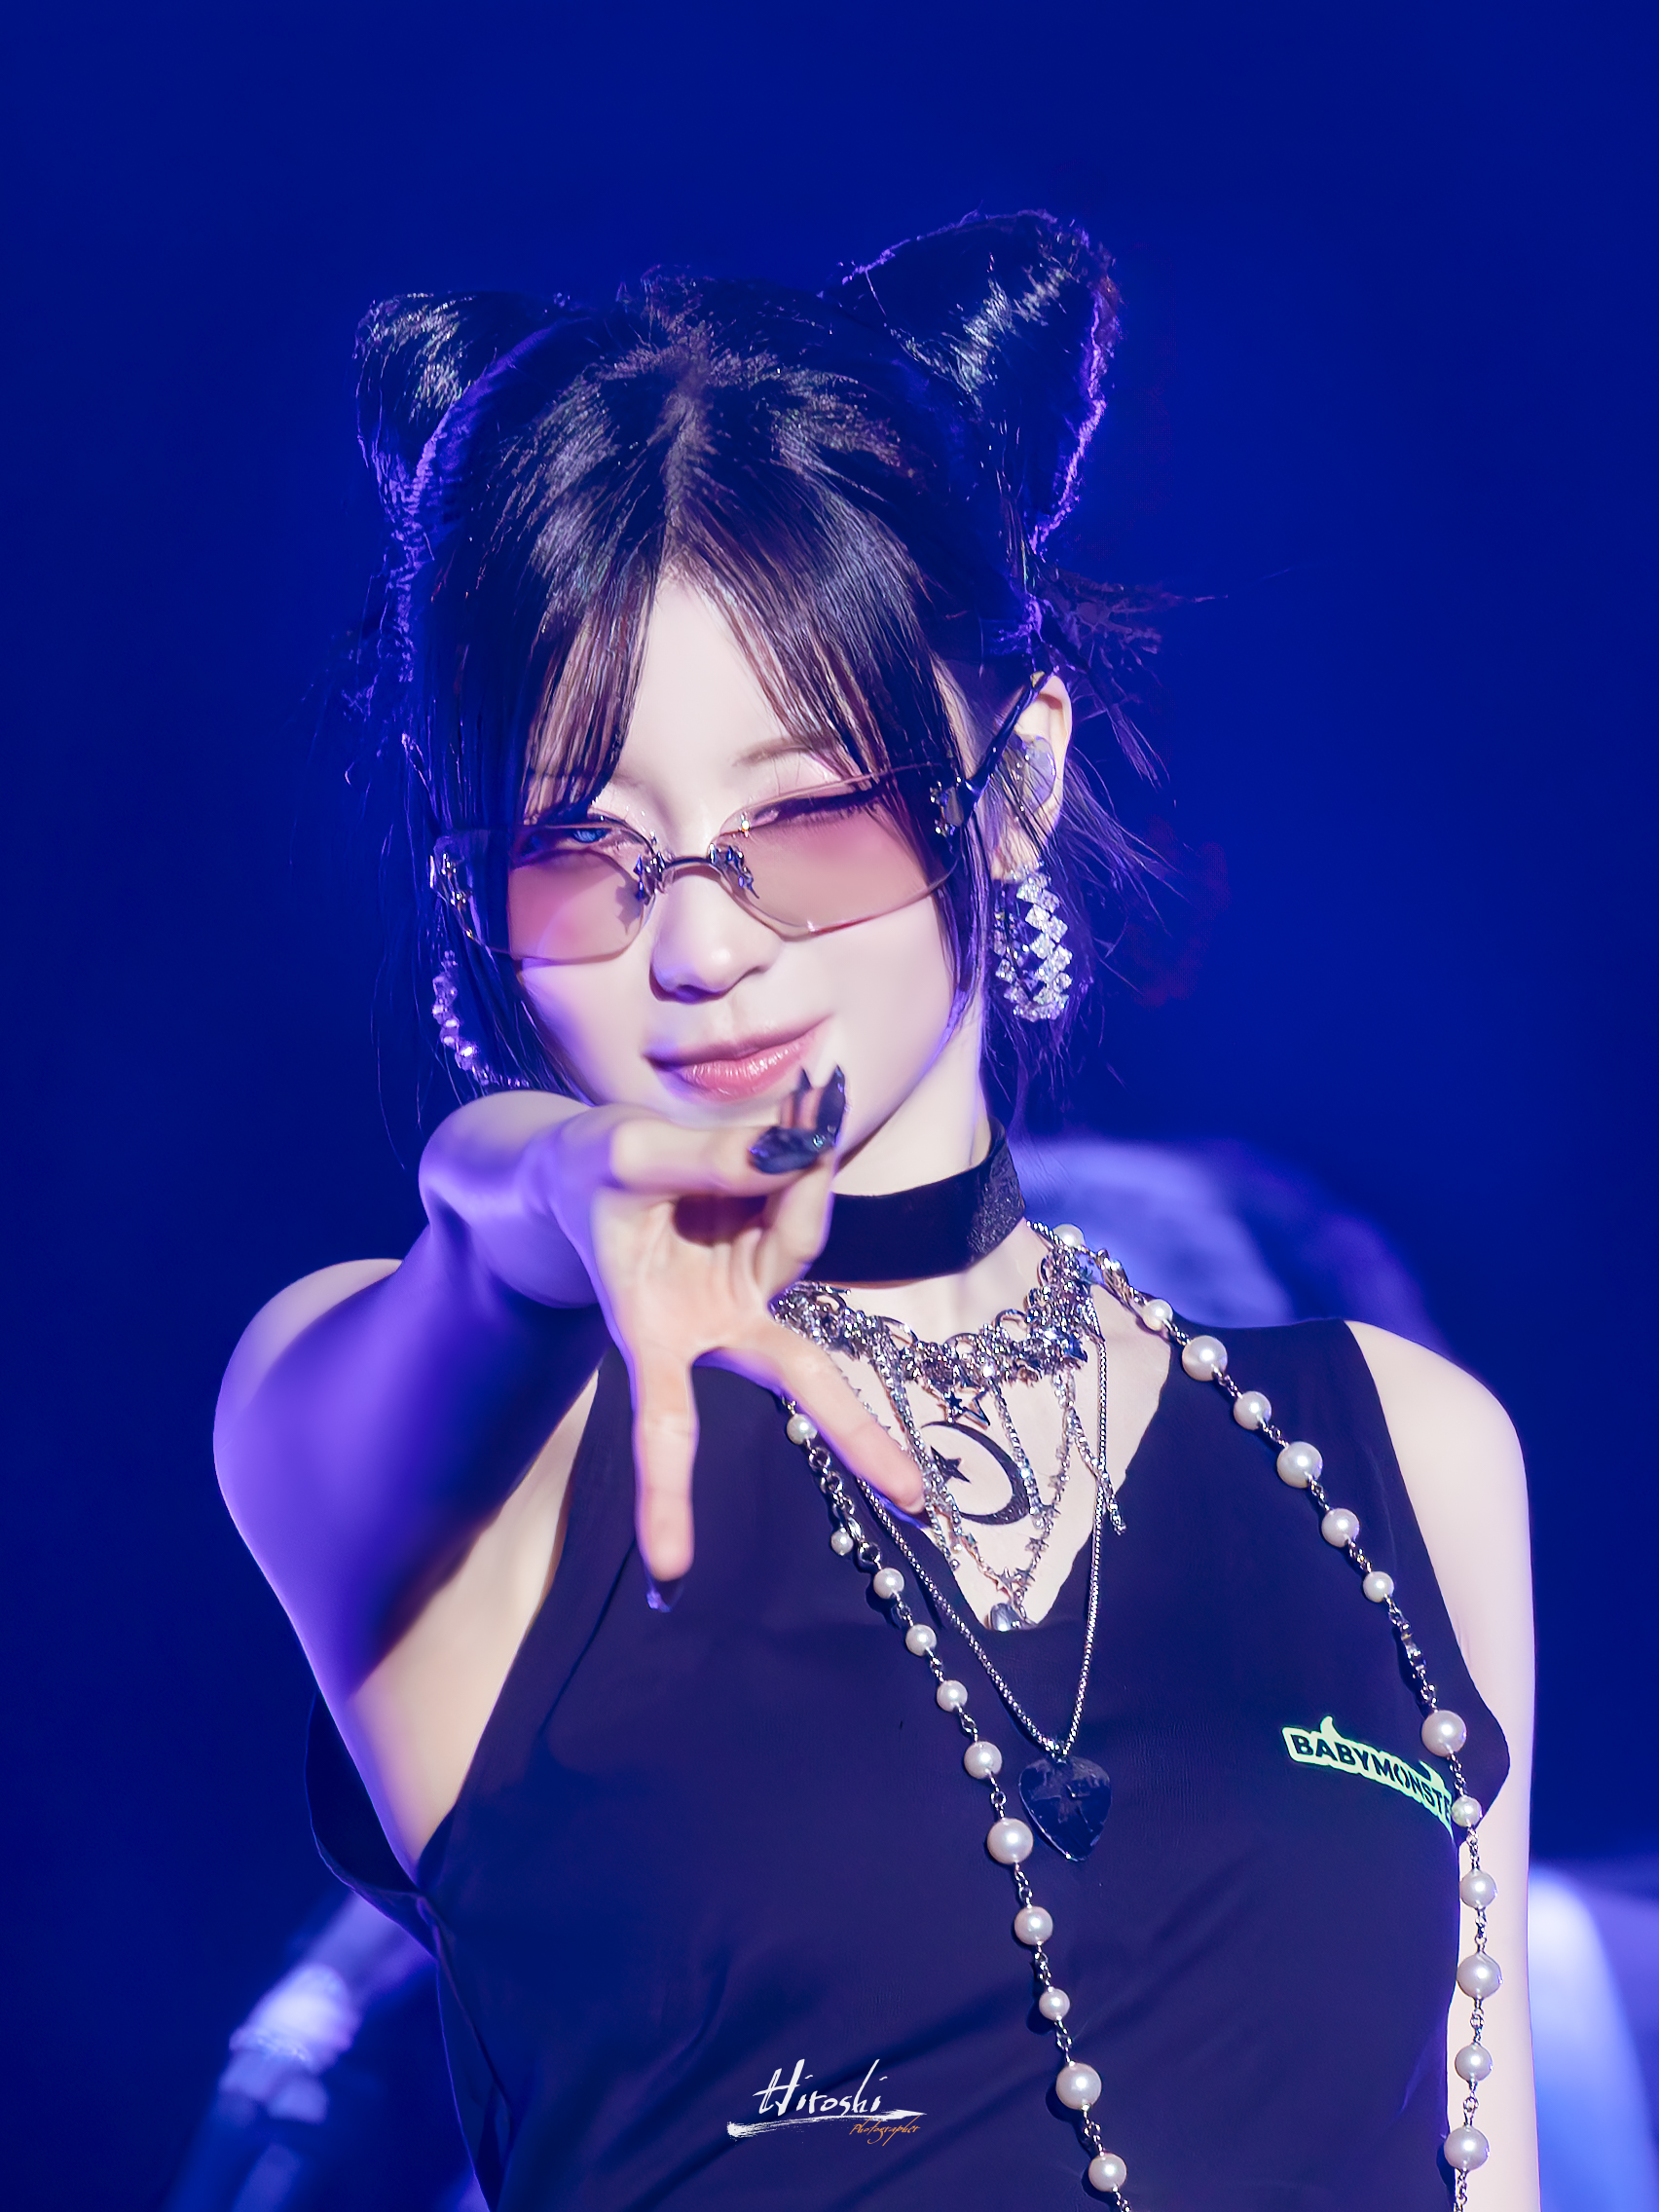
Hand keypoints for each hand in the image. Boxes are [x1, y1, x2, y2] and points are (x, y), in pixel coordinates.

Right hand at [523, 1079, 923, 1580]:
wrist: (576, 1161)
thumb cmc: (586, 1172)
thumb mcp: (629, 1154)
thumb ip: (713, 1157)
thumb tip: (802, 1149)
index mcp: (654, 1333)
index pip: (666, 1427)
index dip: (666, 1497)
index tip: (670, 1575)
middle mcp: (716, 1324)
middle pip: (797, 1378)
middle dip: (857, 1436)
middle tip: (915, 1502)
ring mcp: (751, 1285)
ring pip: (804, 1230)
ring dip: (806, 1167)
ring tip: (816, 1087)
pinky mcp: (770, 1243)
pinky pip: (805, 1195)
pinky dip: (810, 1149)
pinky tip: (820, 1091)